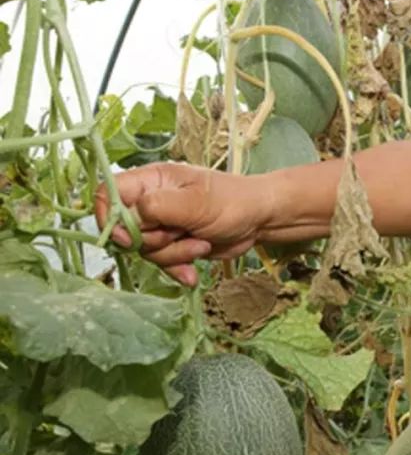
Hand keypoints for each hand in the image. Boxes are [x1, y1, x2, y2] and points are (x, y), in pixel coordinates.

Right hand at [94, 162, 270, 285]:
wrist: (260, 220)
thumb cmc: (232, 201)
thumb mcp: (196, 202)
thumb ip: (157, 207)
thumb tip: (123, 219)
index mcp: (150, 181)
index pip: (107, 195)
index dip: (109, 219)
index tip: (128, 237)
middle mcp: (150, 202)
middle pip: (125, 230)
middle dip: (153, 242)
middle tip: (181, 233)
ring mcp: (161, 225)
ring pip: (145, 251)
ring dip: (173, 256)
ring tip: (201, 244)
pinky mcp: (173, 245)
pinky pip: (162, 263)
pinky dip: (178, 269)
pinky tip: (193, 273)